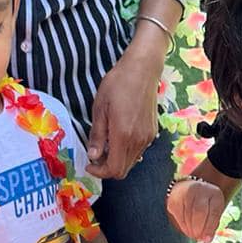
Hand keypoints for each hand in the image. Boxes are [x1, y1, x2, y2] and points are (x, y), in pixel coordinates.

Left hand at [87, 50, 161, 178]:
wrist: (143, 70)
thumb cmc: (118, 84)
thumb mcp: (100, 108)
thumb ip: (97, 135)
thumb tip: (93, 156)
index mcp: (123, 135)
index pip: (113, 169)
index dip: (99, 172)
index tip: (89, 165)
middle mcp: (138, 141)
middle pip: (123, 170)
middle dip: (107, 168)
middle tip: (95, 156)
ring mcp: (148, 138)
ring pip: (131, 162)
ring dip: (117, 160)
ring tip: (106, 145)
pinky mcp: (152, 133)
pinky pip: (138, 152)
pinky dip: (126, 152)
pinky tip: (118, 137)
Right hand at [166, 178, 226, 242]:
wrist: (189, 191)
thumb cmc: (205, 205)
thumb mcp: (213, 211)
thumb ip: (212, 224)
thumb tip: (206, 239)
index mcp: (215, 193)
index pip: (214, 212)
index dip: (210, 227)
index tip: (207, 240)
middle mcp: (200, 189)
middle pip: (199, 212)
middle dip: (199, 229)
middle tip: (198, 237)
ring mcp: (185, 192)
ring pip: (187, 216)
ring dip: (190, 229)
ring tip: (193, 234)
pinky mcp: (174, 200)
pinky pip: (179, 217)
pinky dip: (183, 226)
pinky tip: (187, 228)